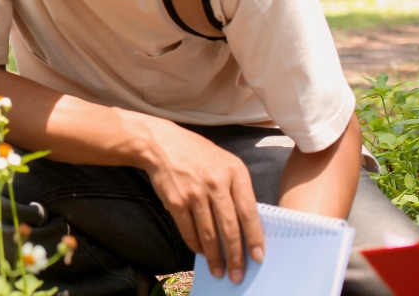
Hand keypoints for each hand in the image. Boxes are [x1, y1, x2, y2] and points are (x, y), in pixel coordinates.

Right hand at [141, 122, 263, 283]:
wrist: (160, 144)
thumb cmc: (197, 154)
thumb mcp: (225, 162)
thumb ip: (237, 189)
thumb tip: (246, 225)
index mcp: (235, 172)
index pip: (249, 212)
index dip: (254, 238)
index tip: (257, 257)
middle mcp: (216, 183)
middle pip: (229, 228)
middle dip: (235, 256)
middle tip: (237, 274)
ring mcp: (195, 192)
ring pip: (208, 233)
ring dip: (215, 256)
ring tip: (219, 271)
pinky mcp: (176, 201)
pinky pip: (188, 230)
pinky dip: (195, 245)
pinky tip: (201, 253)